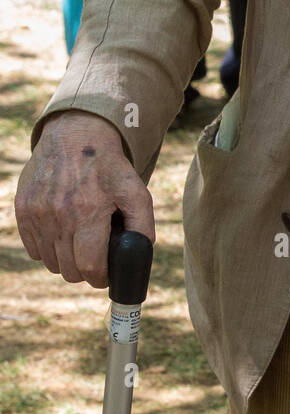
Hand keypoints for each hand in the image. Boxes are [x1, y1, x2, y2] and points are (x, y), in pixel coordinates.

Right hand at [15, 113, 154, 287]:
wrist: (74, 136)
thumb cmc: (108, 166)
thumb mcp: (135, 190)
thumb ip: (142, 225)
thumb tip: (140, 254)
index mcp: (88, 211)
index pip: (89, 267)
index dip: (101, 277)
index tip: (106, 273)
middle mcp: (58, 215)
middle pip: (69, 271)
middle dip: (85, 269)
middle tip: (94, 255)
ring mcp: (37, 213)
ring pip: (50, 263)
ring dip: (66, 259)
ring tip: (79, 240)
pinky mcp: (23, 210)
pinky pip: (33, 250)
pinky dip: (48, 248)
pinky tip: (62, 231)